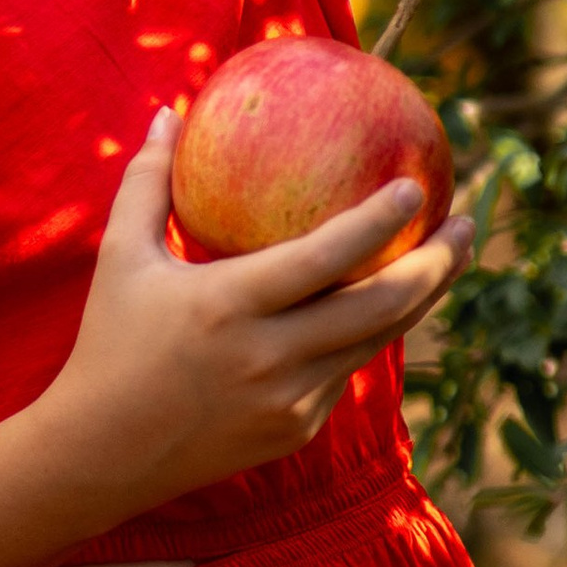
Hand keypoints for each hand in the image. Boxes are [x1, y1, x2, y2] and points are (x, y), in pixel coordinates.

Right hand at [33, 107, 474, 515]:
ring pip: (375, 341)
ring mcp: (289, 402)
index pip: (326, 258)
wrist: (101, 454)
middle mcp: (269, 357)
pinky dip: (368, 333)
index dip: (379, 222)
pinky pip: (345, 371)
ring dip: (420, 298)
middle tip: (465, 224)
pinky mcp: (296, 431)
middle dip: (435, 263)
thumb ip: (149, 183)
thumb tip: (168, 112)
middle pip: (379, 307)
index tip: (416, 186)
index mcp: (229, 305)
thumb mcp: (120, 257)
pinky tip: (389, 300)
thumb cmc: (109, 342)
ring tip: (448, 256)